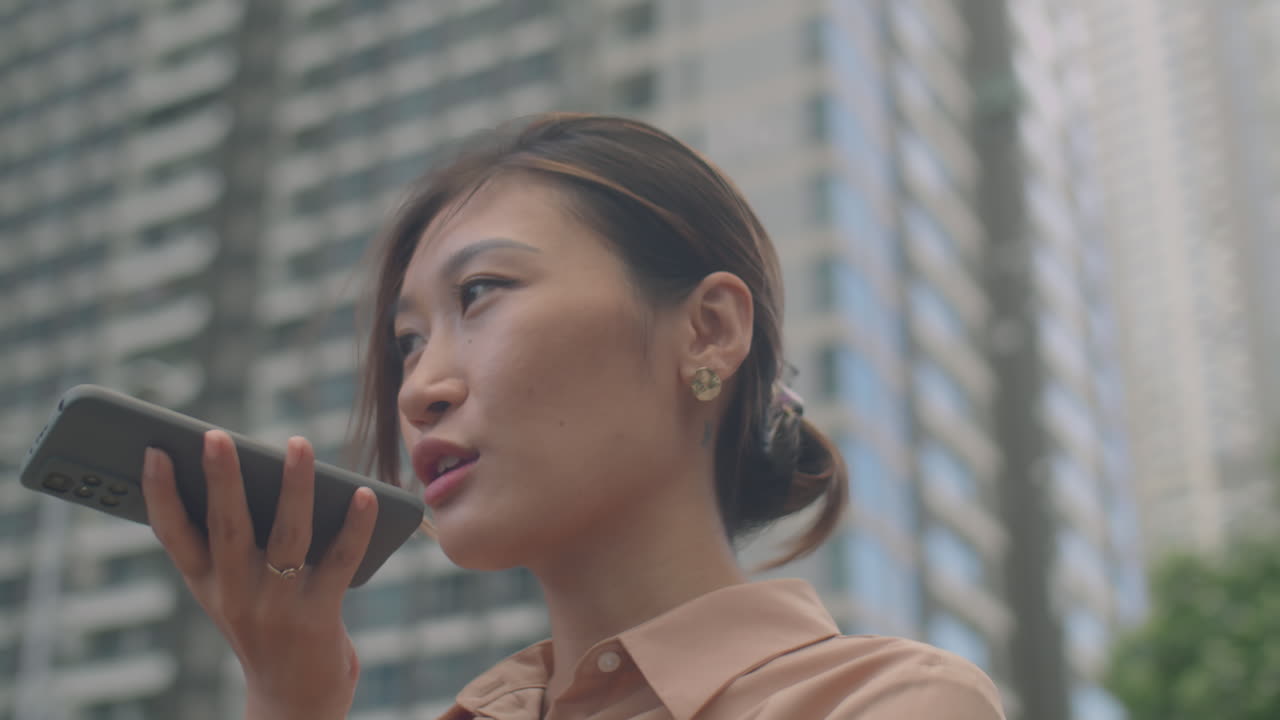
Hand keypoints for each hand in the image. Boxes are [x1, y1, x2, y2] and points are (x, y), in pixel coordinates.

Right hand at [141, 430, 378, 719]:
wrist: (295, 701)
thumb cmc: (268, 628)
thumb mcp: (237, 591)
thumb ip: (238, 543)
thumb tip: (265, 470)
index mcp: (208, 584)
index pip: (174, 536)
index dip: (160, 494)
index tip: (154, 452)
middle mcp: (236, 594)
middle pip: (226, 527)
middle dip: (221, 480)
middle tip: (216, 435)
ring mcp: (277, 606)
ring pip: (286, 535)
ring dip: (294, 486)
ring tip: (297, 443)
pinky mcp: (319, 616)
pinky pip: (341, 559)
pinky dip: (354, 524)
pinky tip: (363, 493)